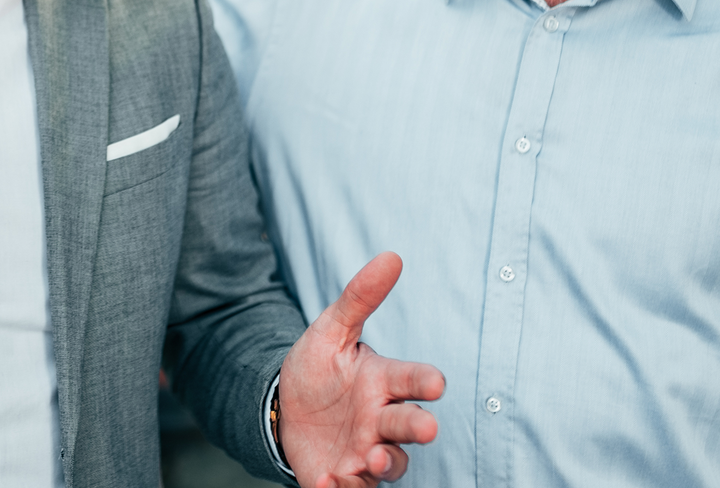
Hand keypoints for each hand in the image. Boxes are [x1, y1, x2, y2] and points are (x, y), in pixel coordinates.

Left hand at [276, 253, 443, 487]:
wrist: (282, 407)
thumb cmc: (317, 368)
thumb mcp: (330, 330)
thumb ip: (359, 297)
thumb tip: (391, 255)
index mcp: (383, 382)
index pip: (412, 380)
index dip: (426, 381)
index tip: (436, 383)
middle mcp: (382, 419)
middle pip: (410, 425)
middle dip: (419, 428)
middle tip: (427, 429)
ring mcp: (367, 450)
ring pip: (391, 462)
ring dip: (387, 462)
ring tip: (371, 457)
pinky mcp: (345, 476)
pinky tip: (329, 480)